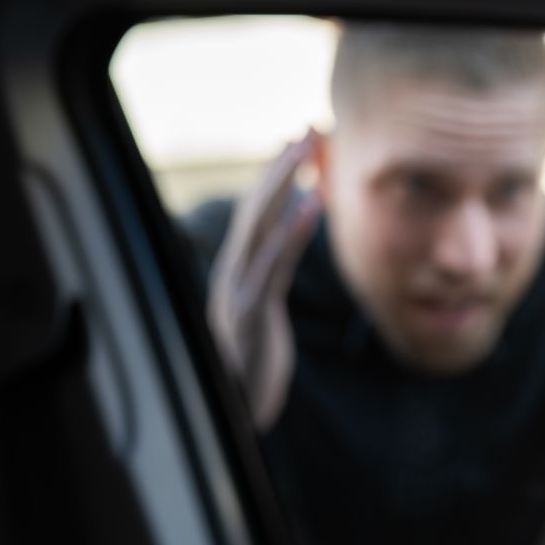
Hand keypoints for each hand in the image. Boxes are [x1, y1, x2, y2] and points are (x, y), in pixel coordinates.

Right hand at [209, 131, 321, 429]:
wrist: (237, 416)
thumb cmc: (251, 371)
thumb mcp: (262, 320)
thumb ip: (266, 284)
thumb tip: (278, 255)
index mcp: (236, 275)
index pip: (258, 215)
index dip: (276, 178)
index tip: (297, 143)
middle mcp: (232, 275)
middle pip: (256, 209)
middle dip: (280, 166)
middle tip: (308, 128)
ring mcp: (238, 293)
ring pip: (260, 226)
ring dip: (285, 185)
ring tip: (308, 151)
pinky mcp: (253, 315)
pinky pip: (273, 265)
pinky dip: (292, 231)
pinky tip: (312, 204)